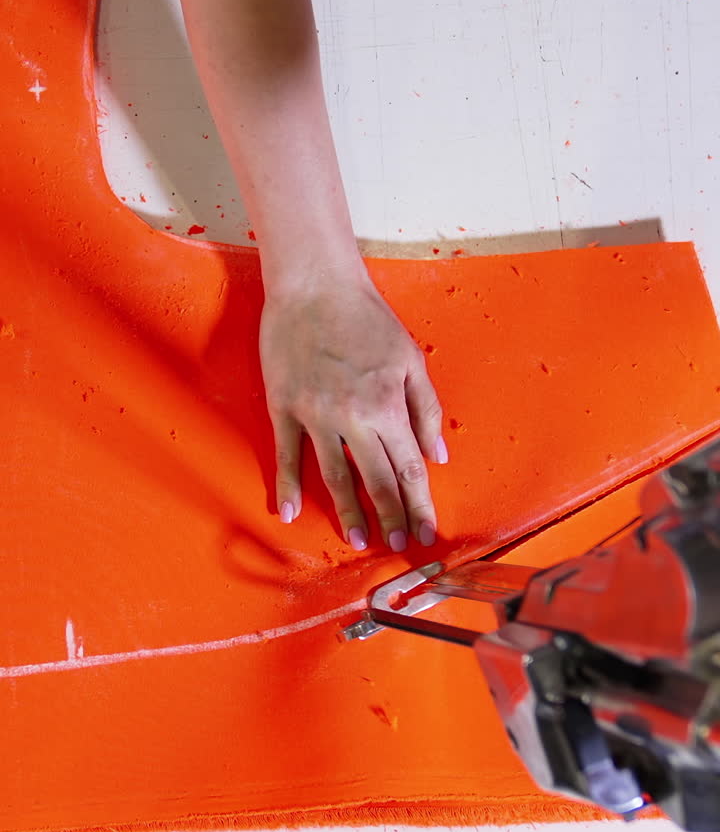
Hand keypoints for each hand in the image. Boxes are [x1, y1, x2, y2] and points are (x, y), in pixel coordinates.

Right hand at [259, 272, 447, 550]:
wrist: (314, 285)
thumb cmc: (366, 318)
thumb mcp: (411, 358)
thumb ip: (426, 410)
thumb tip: (437, 455)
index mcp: (388, 406)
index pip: (409, 468)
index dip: (419, 504)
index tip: (427, 532)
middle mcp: (353, 417)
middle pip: (376, 479)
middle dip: (391, 517)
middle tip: (399, 546)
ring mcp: (315, 415)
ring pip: (334, 476)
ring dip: (348, 512)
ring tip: (359, 540)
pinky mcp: (285, 407)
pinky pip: (288, 455)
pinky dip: (289, 486)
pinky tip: (292, 513)